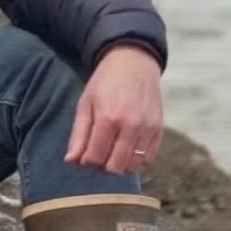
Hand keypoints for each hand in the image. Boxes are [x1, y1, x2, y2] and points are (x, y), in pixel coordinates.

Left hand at [65, 44, 164, 174]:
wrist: (133, 64)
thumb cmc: (104, 83)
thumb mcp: (85, 104)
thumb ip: (78, 135)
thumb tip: (71, 161)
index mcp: (108, 119)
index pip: (95, 157)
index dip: (86, 162)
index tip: (84, 154)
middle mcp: (131, 127)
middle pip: (115, 167)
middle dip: (102, 166)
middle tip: (98, 154)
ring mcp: (148, 129)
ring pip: (133, 166)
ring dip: (120, 165)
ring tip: (112, 152)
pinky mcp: (159, 130)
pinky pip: (148, 159)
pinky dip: (136, 161)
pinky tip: (127, 149)